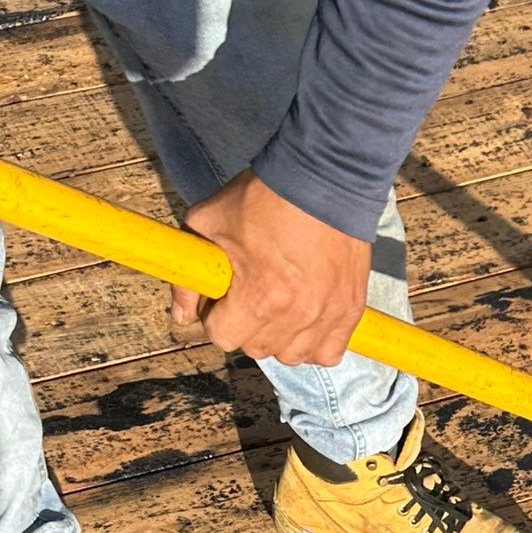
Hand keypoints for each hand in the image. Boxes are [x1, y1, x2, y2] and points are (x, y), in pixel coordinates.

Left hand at [170, 171, 371, 367]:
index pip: (224, 338)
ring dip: (281, 337)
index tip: (224, 297)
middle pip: (257, 349)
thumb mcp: (207, 222)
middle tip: (251, 294)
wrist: (324, 176)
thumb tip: (180, 316)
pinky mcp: (350, 309)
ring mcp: (327, 315)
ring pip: (292, 355)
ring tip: (280, 306)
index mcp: (258, 297)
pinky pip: (329, 353)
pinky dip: (316, 343)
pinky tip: (307, 320)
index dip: (217, 316)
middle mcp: (295, 315)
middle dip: (247, 326)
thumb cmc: (264, 197)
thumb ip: (186, 275)